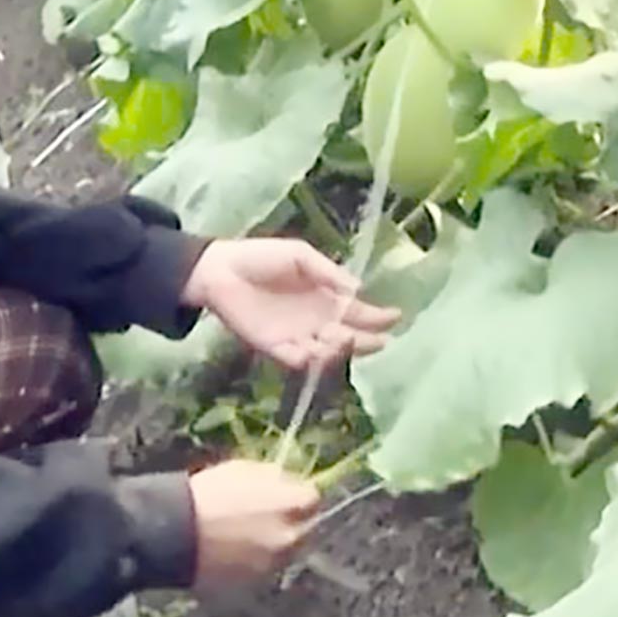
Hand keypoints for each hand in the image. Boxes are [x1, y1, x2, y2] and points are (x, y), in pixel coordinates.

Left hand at [181, 237, 400, 370]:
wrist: (221, 270)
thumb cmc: (262, 257)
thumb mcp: (300, 256)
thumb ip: (328, 272)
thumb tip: (358, 289)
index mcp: (327, 298)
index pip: (359, 312)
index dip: (379, 316)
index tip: (396, 316)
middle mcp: (318, 322)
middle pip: (351, 338)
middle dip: (367, 341)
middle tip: (380, 340)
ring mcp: (298, 337)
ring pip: (328, 353)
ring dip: (338, 349)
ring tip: (341, 336)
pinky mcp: (275, 348)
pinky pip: (297, 360)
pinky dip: (308, 359)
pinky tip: (313, 350)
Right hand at [186, 460, 321, 590]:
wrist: (176, 533)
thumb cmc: (208, 494)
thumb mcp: (244, 470)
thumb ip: (274, 477)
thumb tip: (287, 483)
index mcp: (291, 503)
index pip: (312, 499)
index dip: (298, 497)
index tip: (285, 496)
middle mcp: (291, 536)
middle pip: (304, 530)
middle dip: (292, 523)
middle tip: (268, 517)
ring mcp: (275, 562)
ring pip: (285, 552)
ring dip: (275, 544)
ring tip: (248, 536)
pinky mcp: (256, 582)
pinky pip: (265, 568)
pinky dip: (257, 560)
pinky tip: (236, 551)